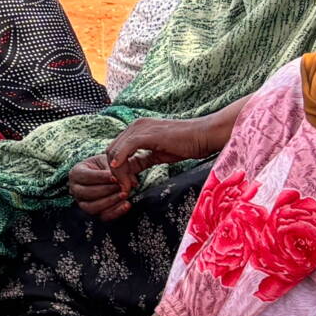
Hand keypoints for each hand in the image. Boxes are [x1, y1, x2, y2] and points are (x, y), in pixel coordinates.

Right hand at [67, 155, 131, 219]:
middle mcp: (75, 189)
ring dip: (110, 201)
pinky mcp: (94, 212)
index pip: (86, 177)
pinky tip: (126, 205)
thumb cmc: (106, 165)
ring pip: (92, 207)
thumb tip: (129, 181)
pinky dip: (116, 212)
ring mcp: (83, 202)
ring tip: (124, 194)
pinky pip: (103, 216)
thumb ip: (117, 169)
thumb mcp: (109, 160)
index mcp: (76, 173)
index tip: (115, 177)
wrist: (108, 173)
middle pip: (87, 193)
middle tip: (121, 186)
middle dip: (106, 190)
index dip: (101, 178)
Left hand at [103, 116, 220, 186]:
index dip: (118, 169)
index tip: (128, 184)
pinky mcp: (147, 134)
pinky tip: (123, 176)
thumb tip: (128, 172)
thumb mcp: (158, 155)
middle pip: (111, 151)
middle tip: (126, 188)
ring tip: (129, 187)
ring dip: (119, 173)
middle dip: (116, 172)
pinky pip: (126, 149)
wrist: (204, 136)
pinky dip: (121, 162)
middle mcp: (135, 126)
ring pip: (115, 151)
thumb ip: (141, 161)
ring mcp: (140, 128)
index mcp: (137, 129)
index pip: (116, 150)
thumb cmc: (186, 145)